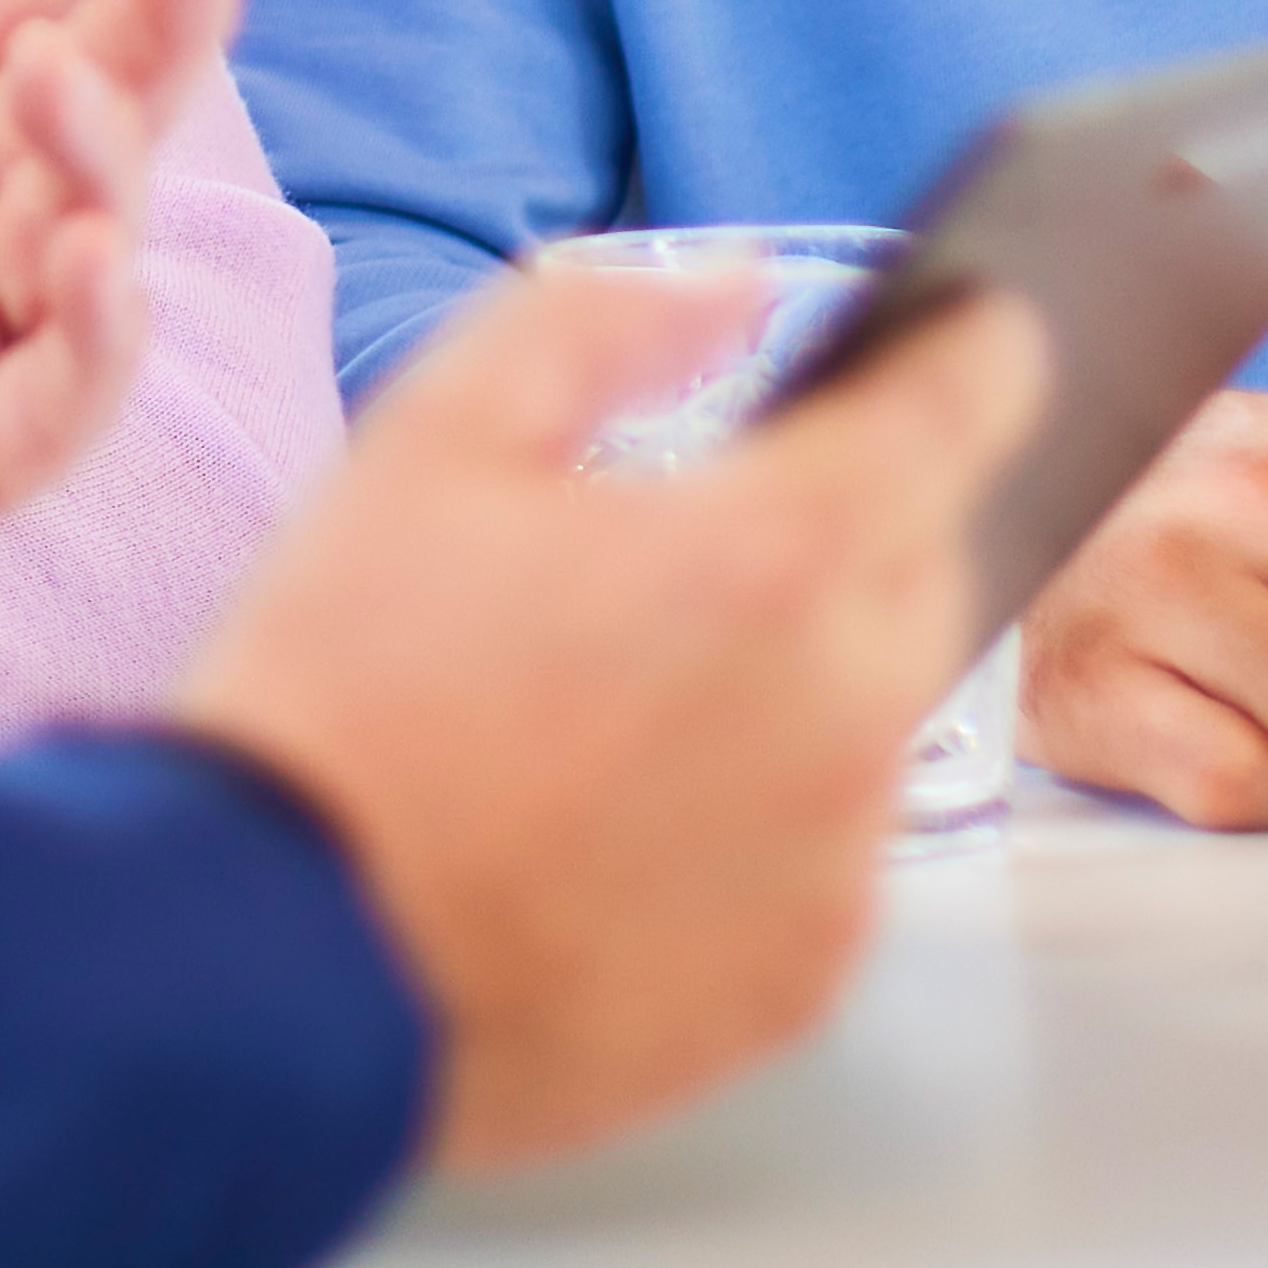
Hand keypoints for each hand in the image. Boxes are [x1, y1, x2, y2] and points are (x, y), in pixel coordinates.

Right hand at [179, 261, 1051, 1171]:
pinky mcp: (803, 978)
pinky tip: (629, 810)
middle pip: (933, 564)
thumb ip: (606, 320)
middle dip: (866, 515)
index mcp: (775, 553)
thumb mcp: (434, 433)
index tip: (989, 323)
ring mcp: (838, 859)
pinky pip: (832, 853)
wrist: (278, 960)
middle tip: (730, 517)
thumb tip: (740, 289)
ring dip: (807, 672)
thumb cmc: (341, 689)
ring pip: (881, 715)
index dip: (983, 347)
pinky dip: (767, 812)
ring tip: (638, 681)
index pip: (963, 409)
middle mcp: (849, 711)